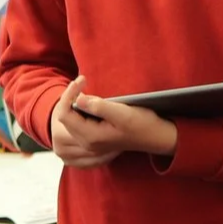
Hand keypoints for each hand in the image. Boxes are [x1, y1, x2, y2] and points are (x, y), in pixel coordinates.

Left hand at [51, 76, 178, 168]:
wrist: (157, 137)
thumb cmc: (143, 124)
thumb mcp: (123, 113)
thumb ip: (99, 107)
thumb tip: (78, 99)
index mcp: (91, 137)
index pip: (65, 114)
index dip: (69, 94)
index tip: (82, 80)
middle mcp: (87, 142)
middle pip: (65, 118)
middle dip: (70, 97)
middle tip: (83, 81)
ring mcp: (91, 143)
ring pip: (70, 121)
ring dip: (74, 103)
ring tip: (84, 90)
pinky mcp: (95, 139)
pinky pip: (78, 124)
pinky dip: (80, 110)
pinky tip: (90, 102)